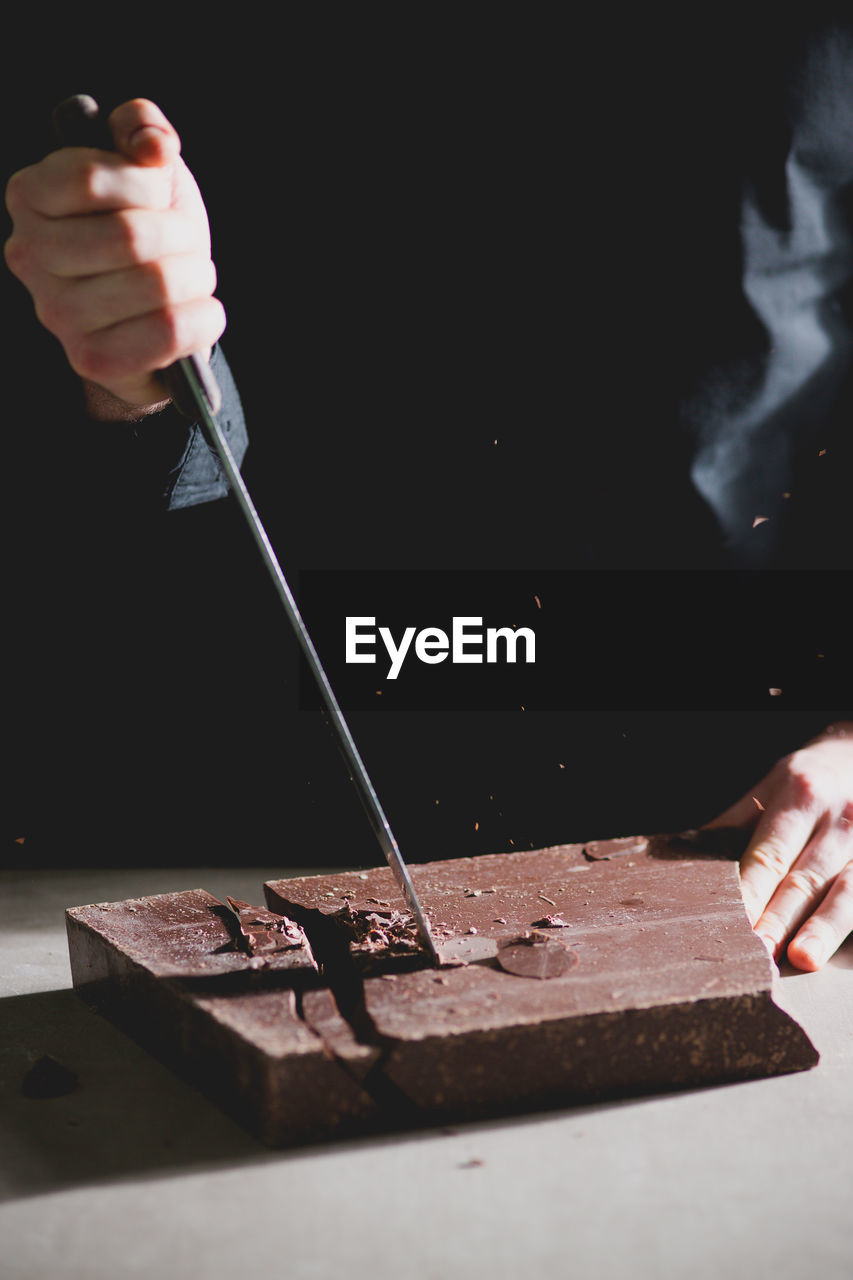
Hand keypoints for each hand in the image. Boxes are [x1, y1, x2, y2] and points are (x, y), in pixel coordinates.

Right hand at [4, 98, 224, 418]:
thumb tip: (151, 145)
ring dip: (198, 277)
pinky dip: (204, 317)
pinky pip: (169, 332)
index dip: (146, 184)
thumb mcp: (146, 168)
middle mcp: (30, 256)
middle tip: (187, 242)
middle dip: (181, 234)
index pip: (92, 179)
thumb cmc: (148, 229)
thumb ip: (142, 128)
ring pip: (157, 285)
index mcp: (31, 196)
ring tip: (195, 277)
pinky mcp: (91, 358)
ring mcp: (56, 313)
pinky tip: (202, 311)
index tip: (158, 194)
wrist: (154, 309)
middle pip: (130, 237)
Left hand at [705, 723, 852, 970]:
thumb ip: (733, 825)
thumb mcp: (769, 788)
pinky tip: (839, 953)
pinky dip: (852, 929)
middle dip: (782, 918)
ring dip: (824, 928)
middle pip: (807, 878)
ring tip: (804, 960)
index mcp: (801, 796)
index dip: (752, 889)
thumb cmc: (805, 786)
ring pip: (847, 891)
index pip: (771, 852)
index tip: (734, 919)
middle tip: (760, 951)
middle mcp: (840, 819)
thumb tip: (678, 854)